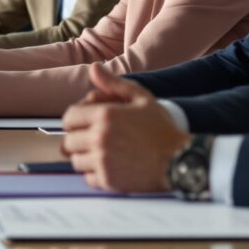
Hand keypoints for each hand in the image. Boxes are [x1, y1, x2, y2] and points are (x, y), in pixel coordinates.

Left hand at [58, 68, 184, 192]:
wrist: (180, 159)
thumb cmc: (162, 127)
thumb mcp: (141, 98)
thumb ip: (113, 84)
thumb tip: (94, 67)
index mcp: (104, 115)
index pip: (68, 118)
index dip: (76, 120)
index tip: (86, 124)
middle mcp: (99, 138)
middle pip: (68, 141)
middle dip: (79, 139)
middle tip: (96, 140)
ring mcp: (102, 161)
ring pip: (75, 161)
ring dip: (86, 157)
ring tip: (105, 154)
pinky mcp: (108, 181)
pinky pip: (88, 178)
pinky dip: (96, 174)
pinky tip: (111, 167)